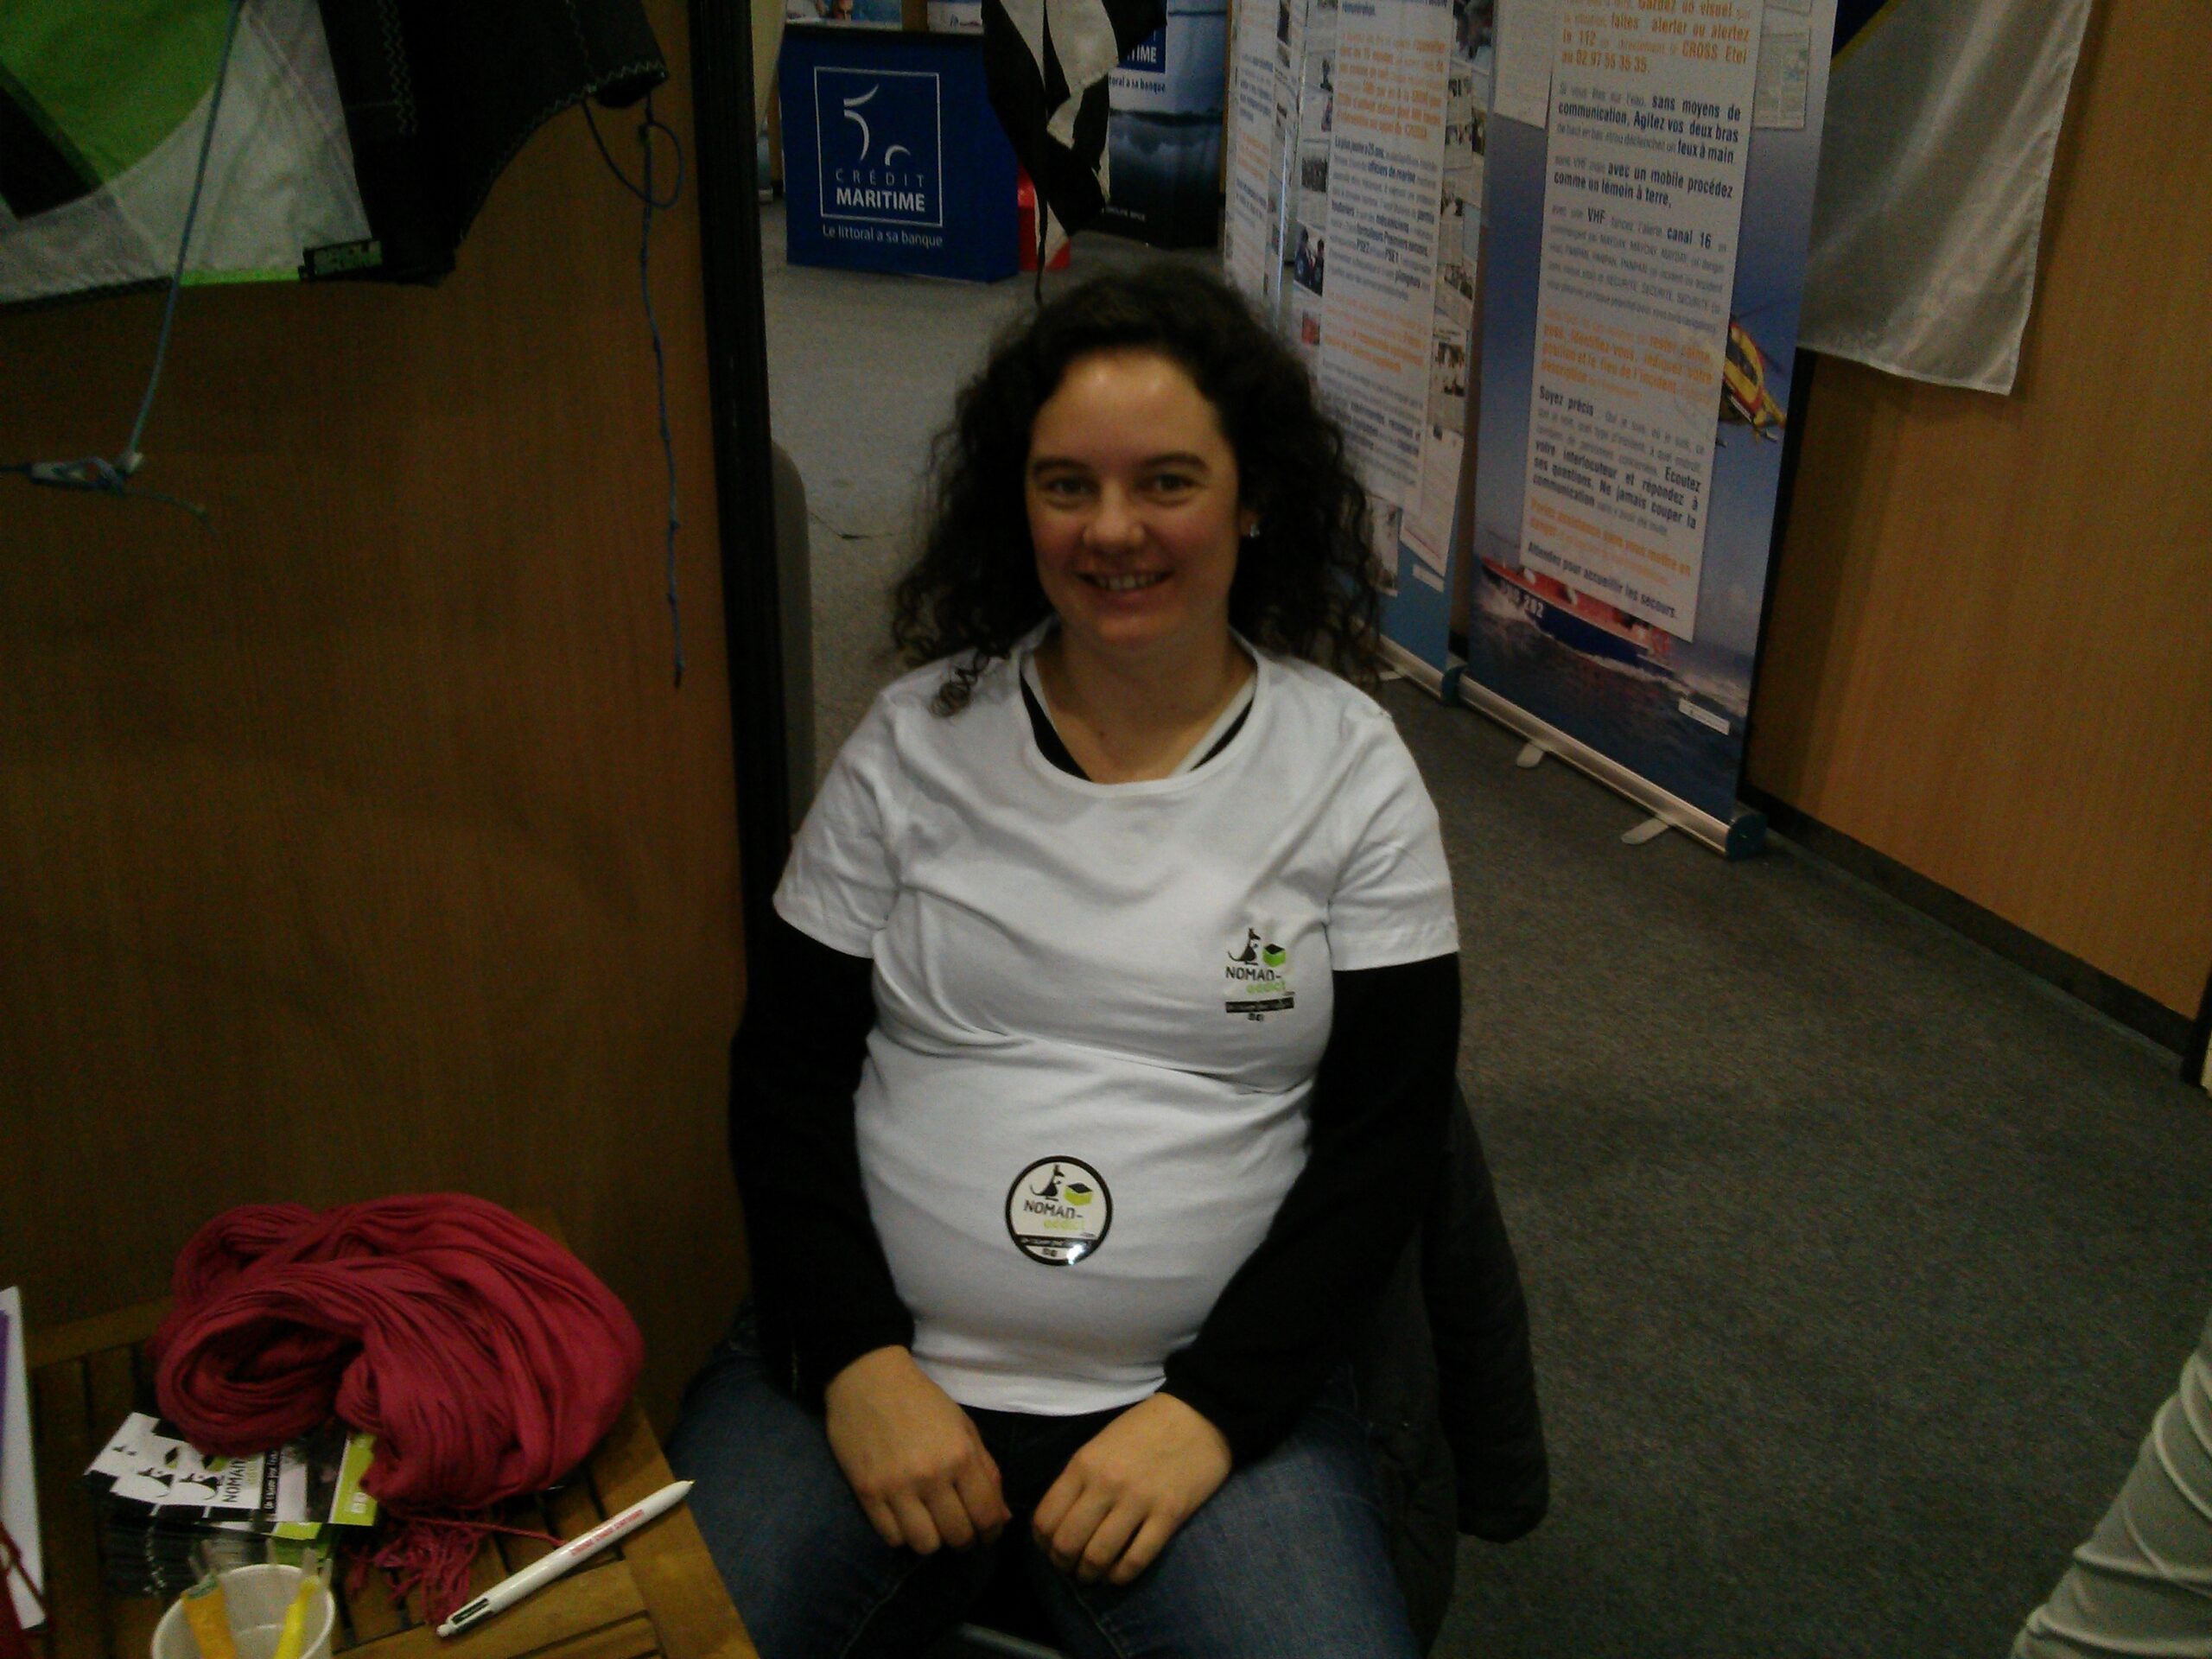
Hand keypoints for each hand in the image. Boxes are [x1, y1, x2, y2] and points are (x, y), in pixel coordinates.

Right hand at [823, 1346, 1010, 1553]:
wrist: (867, 1378)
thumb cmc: (922, 1400)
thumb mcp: (963, 1427)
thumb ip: (986, 1471)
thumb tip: (1003, 1517)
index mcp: (961, 1455)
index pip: (987, 1515)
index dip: (992, 1532)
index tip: (988, 1533)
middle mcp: (931, 1475)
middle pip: (958, 1536)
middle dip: (964, 1539)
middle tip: (959, 1529)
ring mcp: (897, 1487)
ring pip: (925, 1545)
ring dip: (934, 1540)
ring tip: (932, 1525)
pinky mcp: (867, 1494)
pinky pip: (893, 1538)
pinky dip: (903, 1535)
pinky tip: (906, 1518)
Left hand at [1033, 1393, 1232, 1585]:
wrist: (1199, 1415)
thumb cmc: (1145, 1428)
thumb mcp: (1100, 1444)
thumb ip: (1079, 1480)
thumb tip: (1060, 1522)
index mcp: (1083, 1464)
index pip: (1045, 1519)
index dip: (1042, 1543)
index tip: (1051, 1549)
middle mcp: (1105, 1485)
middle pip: (1067, 1543)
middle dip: (1063, 1564)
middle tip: (1070, 1567)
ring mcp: (1138, 1501)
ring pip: (1097, 1557)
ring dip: (1089, 1575)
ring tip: (1092, 1575)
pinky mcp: (1168, 1516)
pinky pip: (1136, 1560)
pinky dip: (1121, 1576)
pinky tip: (1118, 1574)